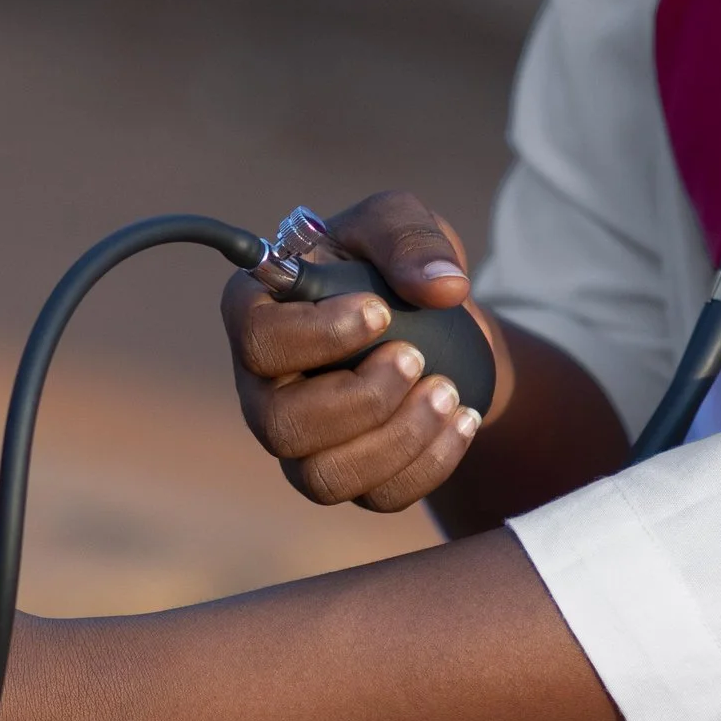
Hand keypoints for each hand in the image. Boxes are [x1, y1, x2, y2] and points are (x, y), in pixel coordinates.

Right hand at [222, 190, 512, 510]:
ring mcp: (302, 442)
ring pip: (322, 478)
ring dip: (396, 440)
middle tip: (417, 357)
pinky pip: (378, 497)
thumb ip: (411, 238)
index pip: (256, 340)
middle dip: (360, 399)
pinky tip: (463, 419)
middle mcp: (264, 387)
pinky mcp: (348, 476)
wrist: (434, 324)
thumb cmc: (392, 265)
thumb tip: (442, 287)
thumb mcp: (401, 222)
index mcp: (258, 314)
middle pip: (280, 426)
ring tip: (449, 392)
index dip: (315, 335)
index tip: (377, 311)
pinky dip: (429, 463)